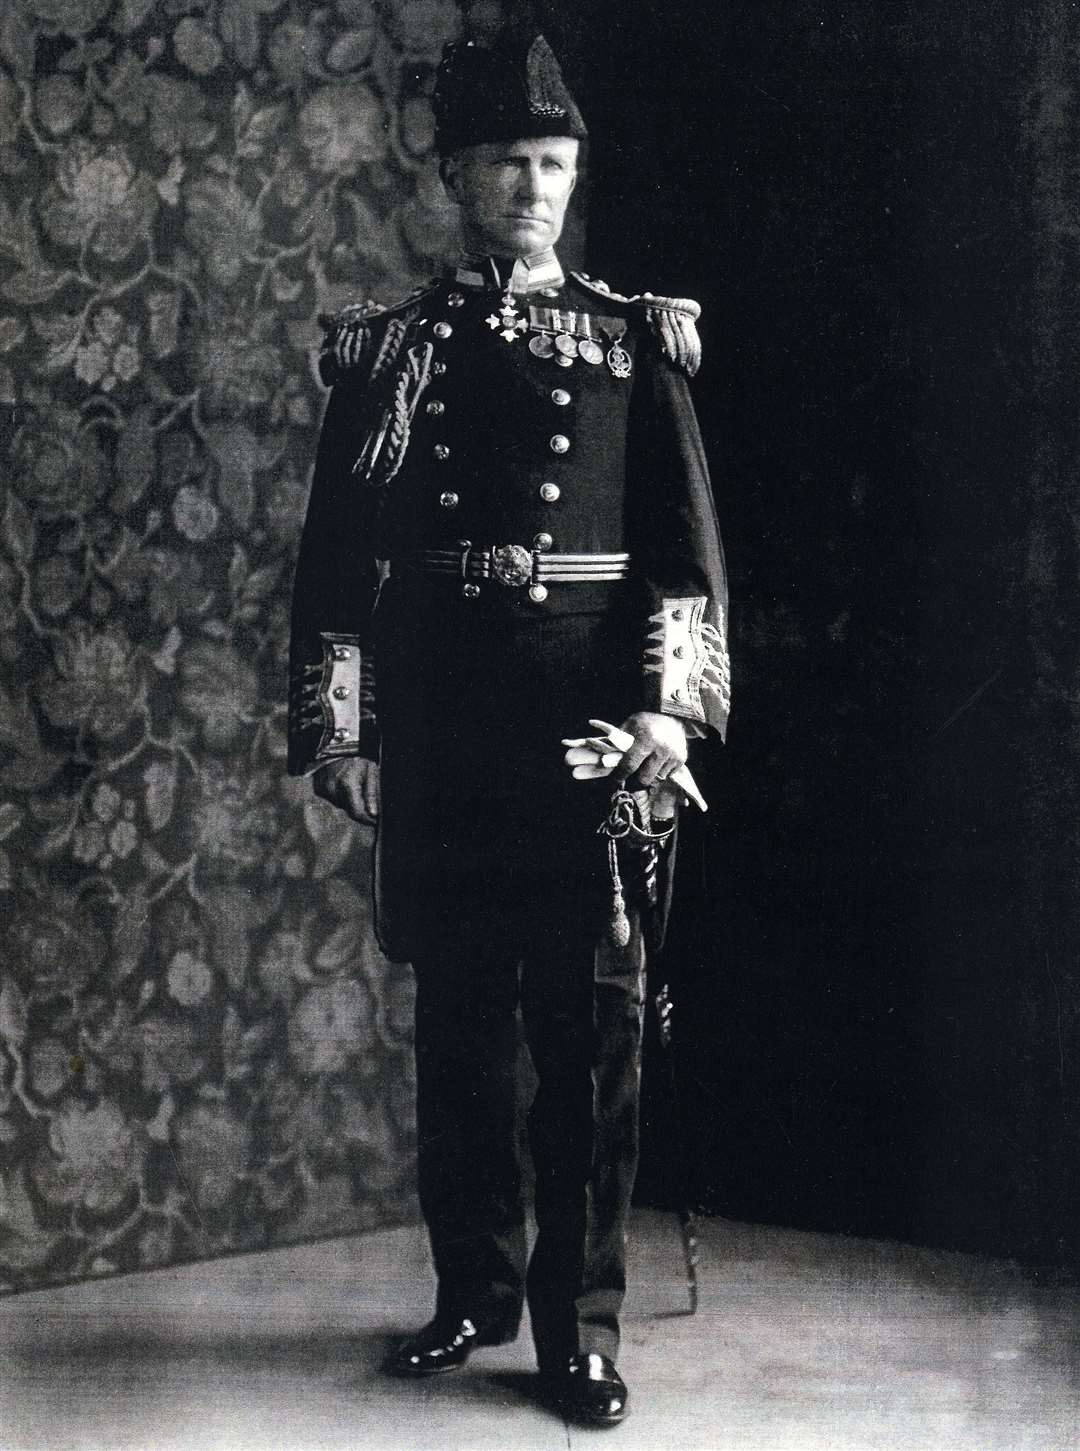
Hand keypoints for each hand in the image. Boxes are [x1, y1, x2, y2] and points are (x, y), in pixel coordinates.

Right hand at [312, 757, 379, 824]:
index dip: (367, 819)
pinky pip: (333, 800)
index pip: (357, 812)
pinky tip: (343, 786)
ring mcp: (324, 790)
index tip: (374, 820)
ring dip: (349, 802)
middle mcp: (333, 789)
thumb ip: (372, 794)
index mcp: (348, 784)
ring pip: (341, 806)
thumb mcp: (371, 772)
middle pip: (349, 810)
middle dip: (359, 807)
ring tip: (353, 788)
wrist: (338, 747)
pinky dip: (340, 797)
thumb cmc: (358, 759)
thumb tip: (374, 814)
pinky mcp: (318, 790)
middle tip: (364, 795)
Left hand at [562, 716, 707, 810]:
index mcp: (645, 739)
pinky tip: (659, 760)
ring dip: (648, 776)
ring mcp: (673, 755)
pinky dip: (660, 771)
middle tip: (630, 781)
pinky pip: (666, 774)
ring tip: (646, 765)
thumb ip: (613, 741)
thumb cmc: (645, 722)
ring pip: (655, 778)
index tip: (613, 783)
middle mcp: (661, 748)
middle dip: (634, 781)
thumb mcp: (628, 727)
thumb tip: (585, 750)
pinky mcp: (682, 759)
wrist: (673, 715)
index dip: (619, 776)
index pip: (628, 765)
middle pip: (643, 778)